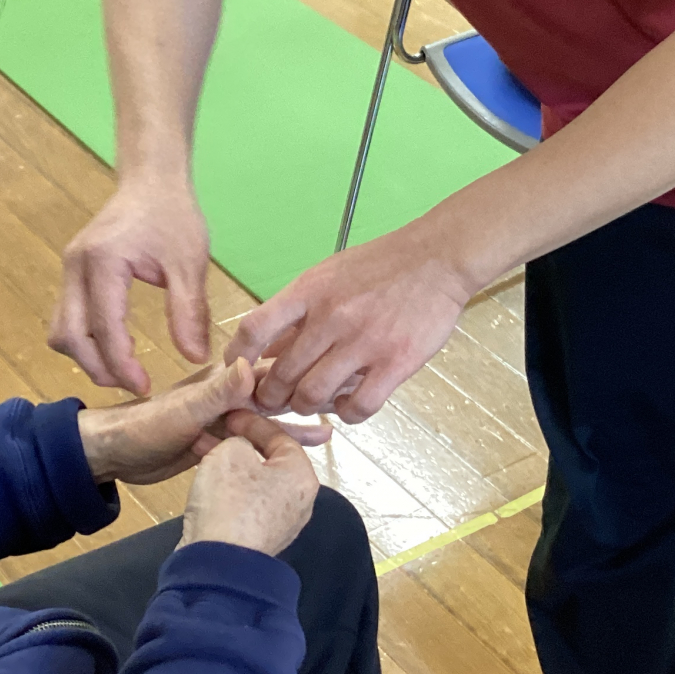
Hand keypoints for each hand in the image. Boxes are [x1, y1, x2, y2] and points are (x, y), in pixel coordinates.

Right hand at [51, 178, 210, 396]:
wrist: (152, 180)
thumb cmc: (174, 216)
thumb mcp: (189, 263)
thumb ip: (189, 311)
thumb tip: (194, 358)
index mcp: (103, 262)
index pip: (103, 327)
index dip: (121, 364)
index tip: (145, 388)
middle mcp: (75, 267)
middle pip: (69, 336)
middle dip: (98, 368)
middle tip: (134, 386)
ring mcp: (68, 269)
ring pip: (61, 330)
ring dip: (87, 357)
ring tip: (124, 370)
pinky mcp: (71, 273)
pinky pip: (68, 317)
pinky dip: (85, 340)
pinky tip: (117, 346)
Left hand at [78, 359, 329, 486]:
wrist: (113, 454)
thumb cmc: (144, 429)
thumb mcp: (184, 411)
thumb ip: (217, 392)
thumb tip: (250, 365)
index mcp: (220, 382)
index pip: (267, 371)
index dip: (298, 369)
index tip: (332, 370)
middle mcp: (226, 395)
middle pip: (274, 393)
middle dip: (305, 395)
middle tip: (344, 400)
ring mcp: (223, 419)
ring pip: (267, 419)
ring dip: (295, 423)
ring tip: (330, 430)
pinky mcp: (218, 442)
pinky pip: (254, 440)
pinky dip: (274, 443)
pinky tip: (290, 450)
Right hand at [179, 419, 320, 556]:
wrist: (217, 562)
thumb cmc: (230, 500)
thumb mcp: (230, 452)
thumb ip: (239, 440)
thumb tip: (240, 450)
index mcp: (302, 475)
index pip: (280, 436)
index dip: (251, 421)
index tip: (229, 415)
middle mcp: (300, 500)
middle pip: (269, 460)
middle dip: (239, 445)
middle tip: (214, 434)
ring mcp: (281, 523)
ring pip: (255, 483)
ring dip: (231, 466)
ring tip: (204, 454)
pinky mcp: (260, 539)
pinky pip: (247, 504)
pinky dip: (230, 490)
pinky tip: (207, 483)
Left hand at [225, 222, 475, 423]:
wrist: (437, 259)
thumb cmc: (380, 265)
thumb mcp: (328, 275)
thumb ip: (297, 311)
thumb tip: (263, 348)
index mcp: (310, 291)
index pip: (255, 329)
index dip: (238, 358)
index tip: (237, 372)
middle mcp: (332, 318)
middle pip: (280, 374)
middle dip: (269, 396)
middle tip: (274, 400)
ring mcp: (364, 342)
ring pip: (312, 397)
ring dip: (305, 407)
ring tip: (311, 402)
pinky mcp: (395, 363)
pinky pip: (358, 407)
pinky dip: (346, 414)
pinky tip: (348, 404)